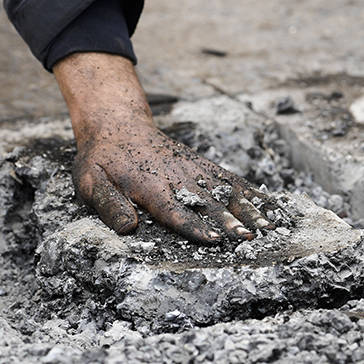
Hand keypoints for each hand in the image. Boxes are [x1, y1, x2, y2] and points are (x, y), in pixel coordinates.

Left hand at [53, 53, 273, 243]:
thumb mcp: (91, 180)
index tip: (213, 239)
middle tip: (249, 238)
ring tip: (270, 227)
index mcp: (149, 185)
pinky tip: (273, 207)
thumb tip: (127, 228)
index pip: (174, 210)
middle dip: (230, 221)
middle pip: (207, 203)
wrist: (118, 123)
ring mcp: (194, 170)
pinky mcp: (204, 166)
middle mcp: (177, 177)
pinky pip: (232, 180)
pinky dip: (253, 193)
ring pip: (226, 191)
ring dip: (249, 209)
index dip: (193, 226)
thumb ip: (109, 204)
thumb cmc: (103, 158)